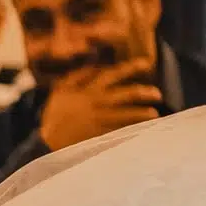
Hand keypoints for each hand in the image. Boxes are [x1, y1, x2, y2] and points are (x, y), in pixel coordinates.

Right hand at [38, 57, 164, 151]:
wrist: (46, 142)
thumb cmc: (56, 115)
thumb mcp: (60, 91)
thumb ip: (78, 76)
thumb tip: (96, 64)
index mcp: (88, 91)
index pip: (112, 75)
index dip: (130, 67)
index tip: (146, 63)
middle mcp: (97, 104)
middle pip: (125, 95)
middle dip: (144, 93)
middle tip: (158, 93)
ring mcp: (99, 120)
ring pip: (126, 115)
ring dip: (142, 114)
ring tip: (155, 114)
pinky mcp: (100, 135)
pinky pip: (120, 131)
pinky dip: (132, 130)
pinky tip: (143, 130)